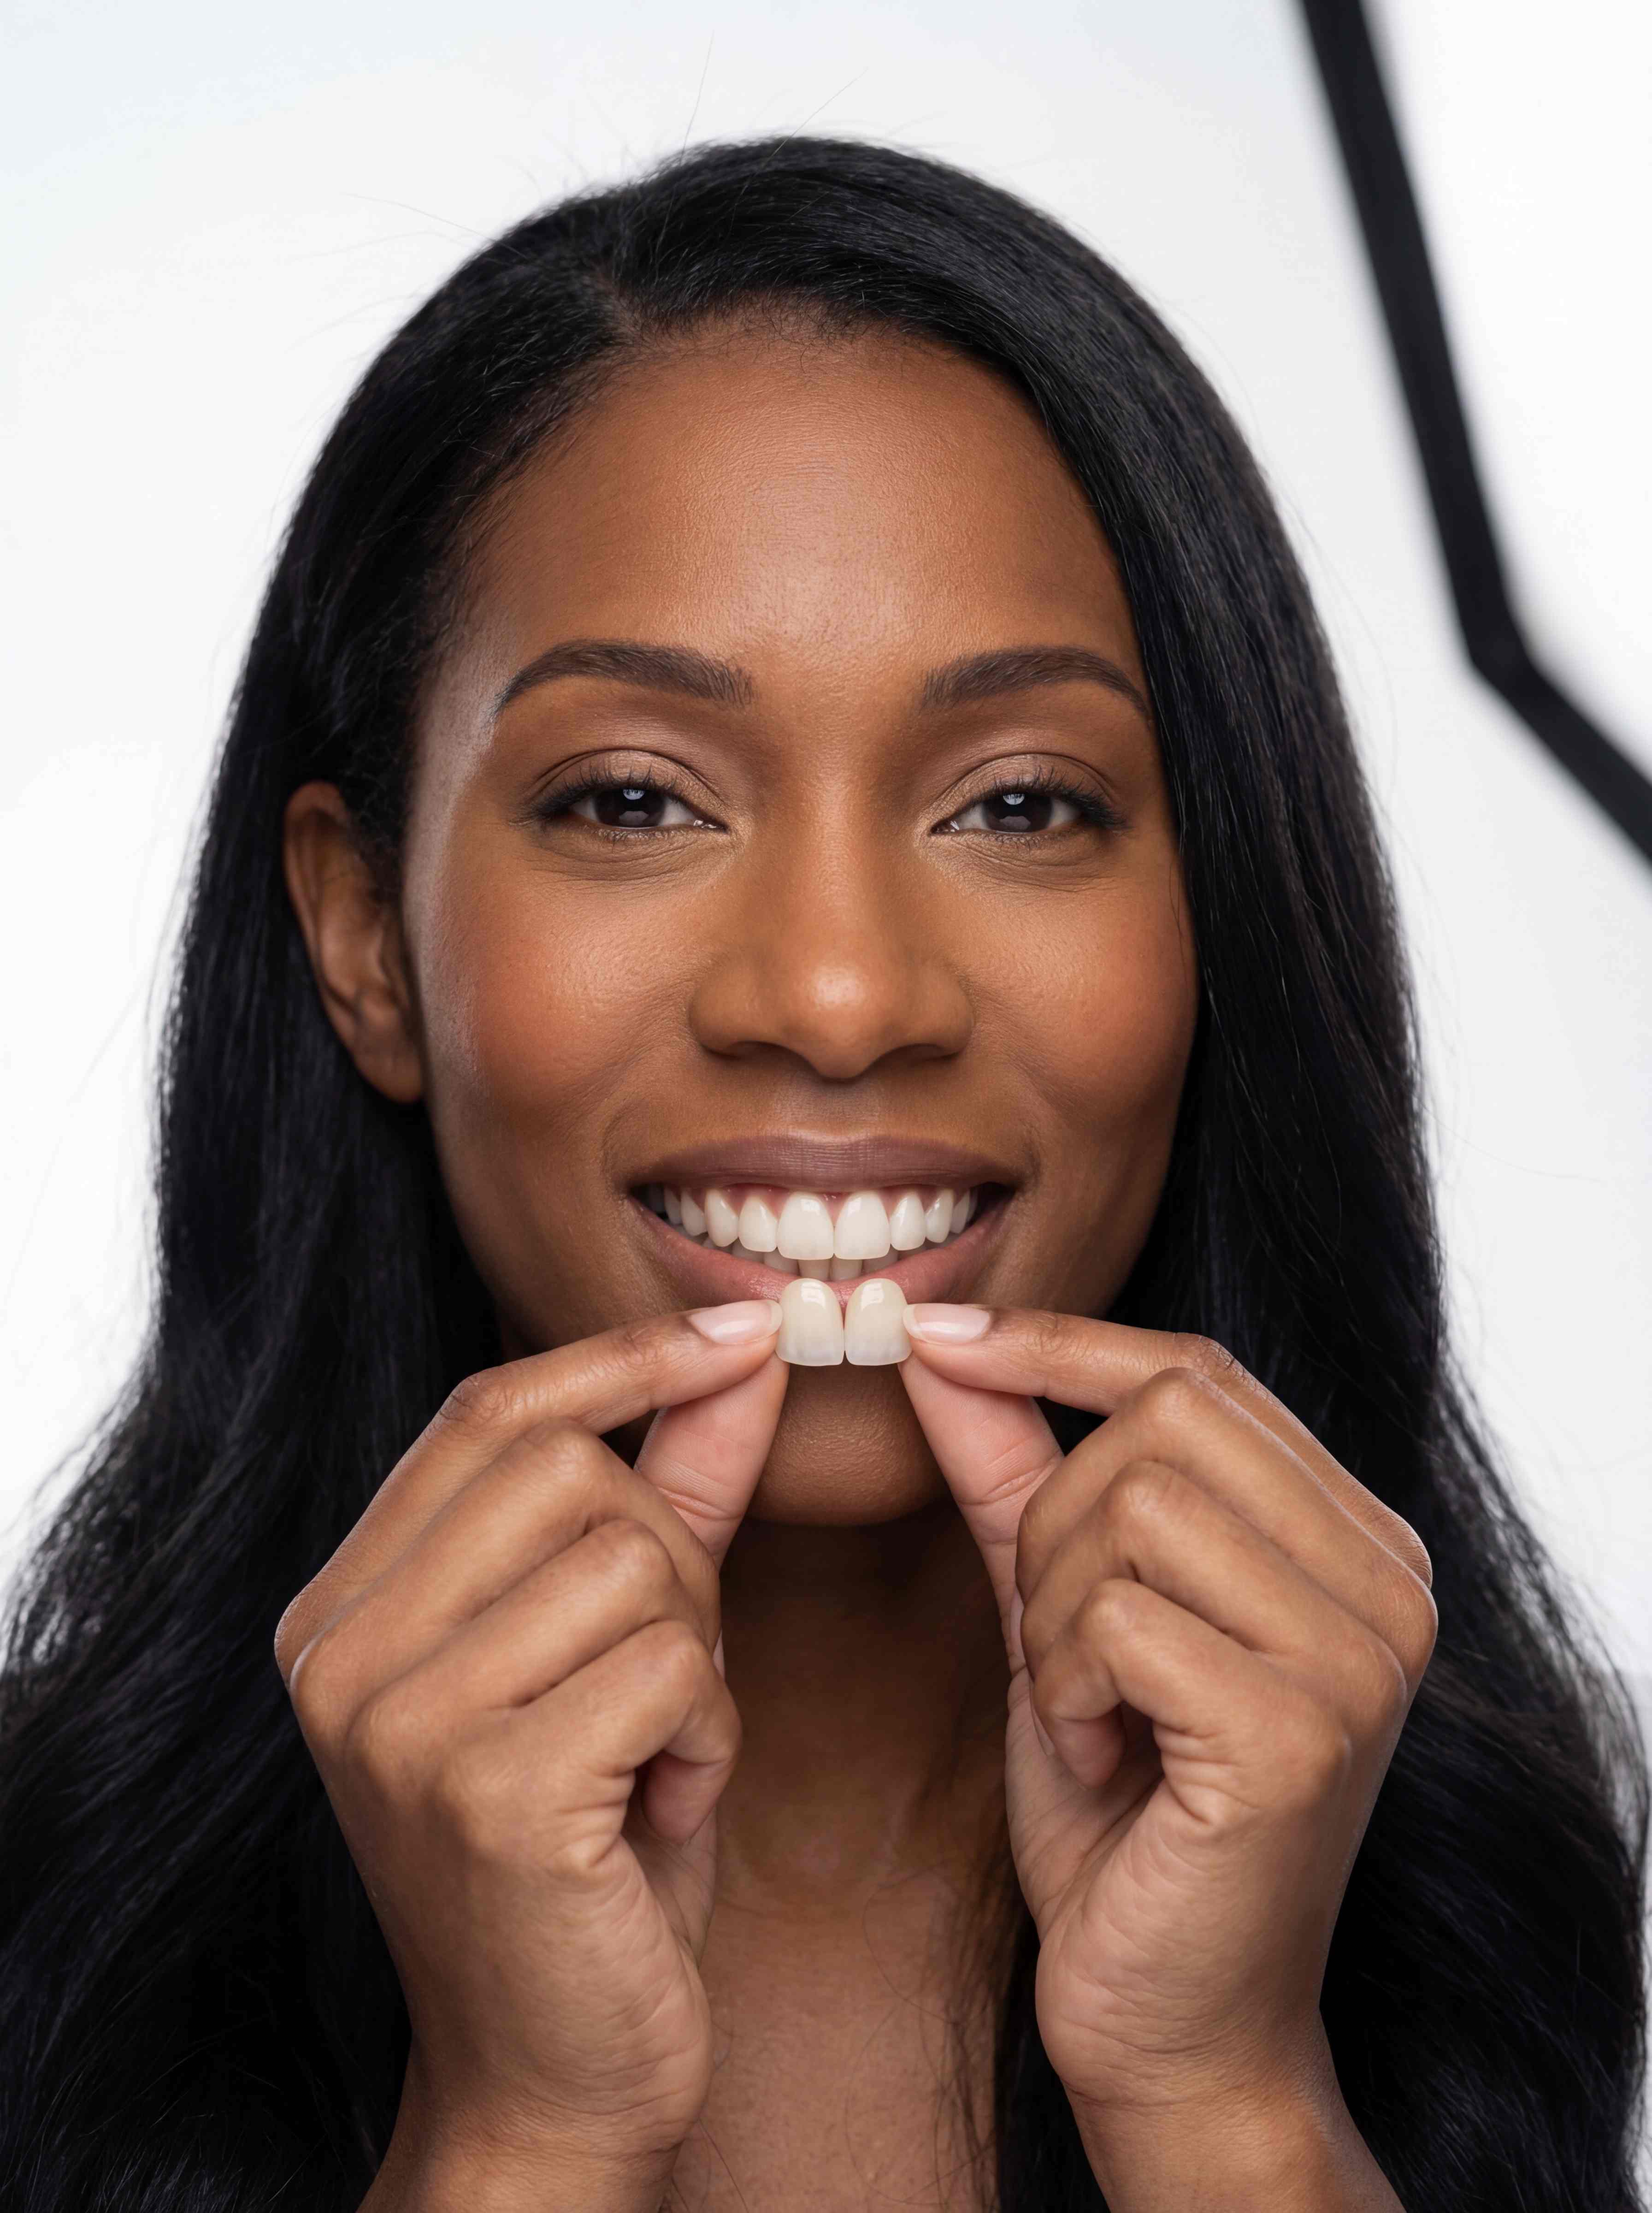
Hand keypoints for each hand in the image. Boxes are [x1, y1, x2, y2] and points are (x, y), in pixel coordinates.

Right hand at [274, 1302, 787, 2206]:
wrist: (554, 2082)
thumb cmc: (592, 1856)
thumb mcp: (615, 1652)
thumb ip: (670, 1494)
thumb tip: (744, 1352)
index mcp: (345, 1609)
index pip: (485, 1409)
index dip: (622, 1358)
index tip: (746, 1336)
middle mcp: (342, 1653)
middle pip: (568, 1466)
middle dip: (669, 1550)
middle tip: (668, 1670)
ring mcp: (400, 1722)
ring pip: (633, 1560)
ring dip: (695, 1656)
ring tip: (655, 1755)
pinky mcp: (490, 1793)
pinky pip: (671, 1665)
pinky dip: (708, 1734)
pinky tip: (662, 1811)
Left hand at [901, 1310, 1435, 2162]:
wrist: (1170, 2016)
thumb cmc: (1119, 1809)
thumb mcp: (1059, 1609)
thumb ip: (1015, 1468)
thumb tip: (939, 1337)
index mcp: (1355, 1537)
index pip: (1200, 1369)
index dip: (1057, 1342)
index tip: (933, 1335)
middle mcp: (1389, 1581)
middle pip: (1161, 1419)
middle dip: (1054, 1525)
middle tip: (1061, 1650)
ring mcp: (1359, 1656)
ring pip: (1129, 1508)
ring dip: (1055, 1617)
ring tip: (1090, 1713)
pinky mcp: (1301, 1733)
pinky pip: (1117, 1618)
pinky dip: (1066, 1689)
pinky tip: (1104, 1762)